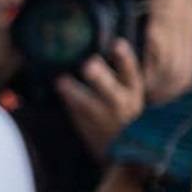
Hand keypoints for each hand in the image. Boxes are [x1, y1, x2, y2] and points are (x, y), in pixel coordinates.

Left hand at [55, 40, 144, 158]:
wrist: (123, 148)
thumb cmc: (122, 111)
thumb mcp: (127, 92)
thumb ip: (116, 74)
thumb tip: (100, 46)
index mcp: (133, 91)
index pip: (131, 73)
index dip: (125, 58)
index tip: (117, 43)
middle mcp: (122, 104)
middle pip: (112, 90)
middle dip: (101, 77)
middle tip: (89, 63)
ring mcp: (105, 118)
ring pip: (90, 105)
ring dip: (75, 92)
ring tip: (61, 81)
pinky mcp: (90, 128)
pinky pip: (77, 115)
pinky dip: (68, 102)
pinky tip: (58, 88)